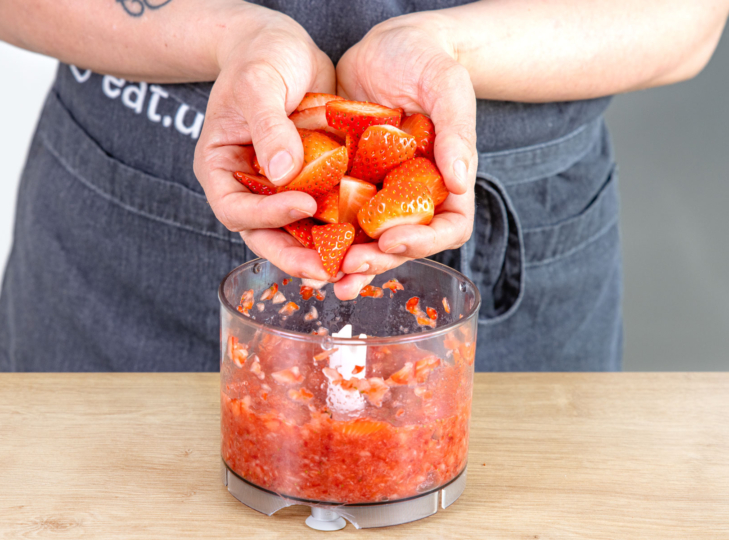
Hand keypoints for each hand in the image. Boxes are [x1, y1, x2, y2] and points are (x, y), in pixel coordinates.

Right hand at [194, 7, 336, 281]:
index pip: (236, 209)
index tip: (303, 205)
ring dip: (322, 252)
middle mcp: (250, 188)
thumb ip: (268, 127)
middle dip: (295, 255)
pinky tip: (367, 240)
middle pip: (265, 236)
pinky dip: (343, 228)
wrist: (286, 47)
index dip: (266, 215)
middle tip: (327, 269)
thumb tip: (283, 173)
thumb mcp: (259, 84)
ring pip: (296, 233)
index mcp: (222, 169)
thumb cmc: (260, 57)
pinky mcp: (312, 183)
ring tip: (351, 266)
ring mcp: (281, 190)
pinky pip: (325, 214)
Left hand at [333, 13, 477, 298]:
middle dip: (377, 259)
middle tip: (349, 264)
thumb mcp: (447, 86)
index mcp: (444, 180)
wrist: (384, 43)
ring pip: (366, 238)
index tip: (392, 240)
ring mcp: (378, 191)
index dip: (423, 242)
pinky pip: (334, 215)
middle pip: (402, 243)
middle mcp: (411, 193)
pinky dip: (321, 234)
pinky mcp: (346, 182)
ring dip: (346, 260)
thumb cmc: (426, 59)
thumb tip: (461, 181)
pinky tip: (300, 244)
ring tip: (324, 275)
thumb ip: (456, 131)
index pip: (448, 227)